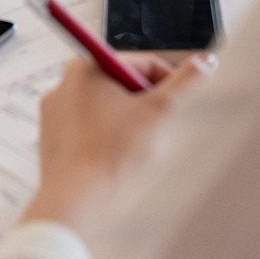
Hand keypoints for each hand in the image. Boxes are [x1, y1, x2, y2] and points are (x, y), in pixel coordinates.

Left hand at [19, 52, 216, 229]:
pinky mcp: (53, 137)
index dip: (168, 84)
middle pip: (124, 86)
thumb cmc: (113, 153)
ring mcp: (56, 111)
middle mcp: (65, 82)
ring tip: (134, 149)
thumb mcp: (158, 111)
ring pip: (108, 108)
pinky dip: (106, 138)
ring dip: (128, 123)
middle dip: (146, 106)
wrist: (75, 198)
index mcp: (87, 66)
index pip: (143, 64)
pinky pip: (90, 128)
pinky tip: (114, 160)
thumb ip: (184, 82)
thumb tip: (206, 60)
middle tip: (155, 131)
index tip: (178, 106)